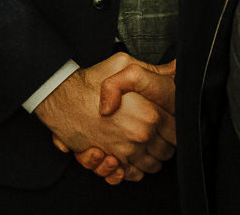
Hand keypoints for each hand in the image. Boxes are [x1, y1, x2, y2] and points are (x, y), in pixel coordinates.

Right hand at [35, 53, 174, 183]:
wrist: (61, 98)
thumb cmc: (91, 81)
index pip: (178, 130)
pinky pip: (133, 174)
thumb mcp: (124, 64)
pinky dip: (135, 171)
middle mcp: (141, 134)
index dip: (176, 127)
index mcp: (150, 112)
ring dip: (151, 159)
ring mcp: (127, 150)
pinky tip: (132, 158)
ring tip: (145, 146)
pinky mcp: (112, 160)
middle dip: (165, 144)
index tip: (169, 123)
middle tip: (159, 135)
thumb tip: (176, 66)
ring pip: (152, 165)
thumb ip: (153, 69)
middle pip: (167, 150)